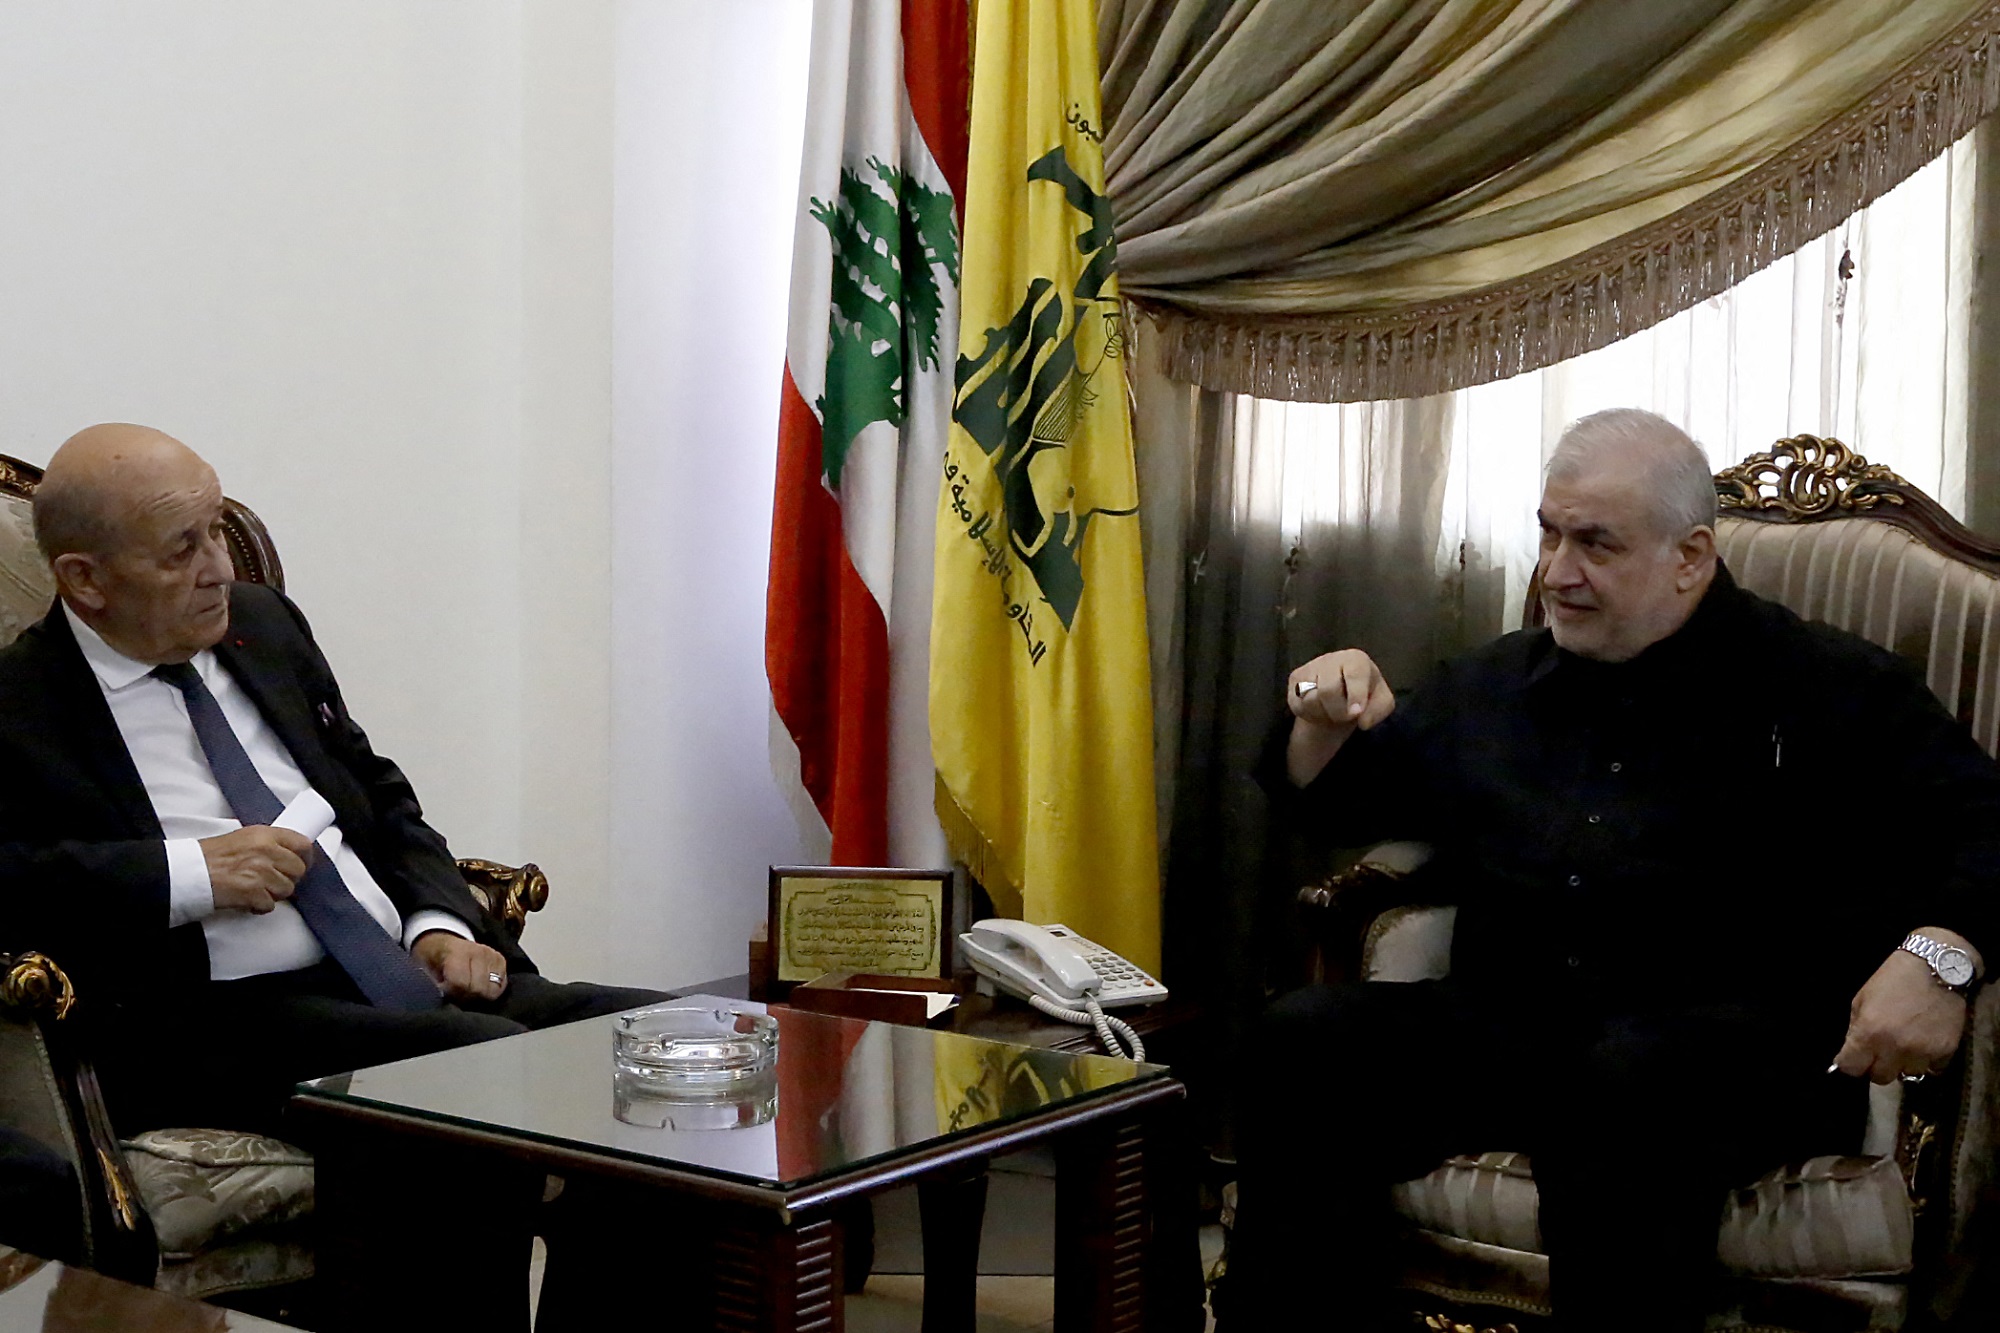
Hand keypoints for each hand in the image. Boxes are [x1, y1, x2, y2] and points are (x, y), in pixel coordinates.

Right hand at [201, 826, 312, 913]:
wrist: (188, 872)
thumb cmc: (209, 857)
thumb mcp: (242, 838)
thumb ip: (267, 844)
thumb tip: (287, 855)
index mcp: (264, 835)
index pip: (302, 844)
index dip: (305, 857)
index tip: (303, 864)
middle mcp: (266, 851)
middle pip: (298, 870)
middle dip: (287, 878)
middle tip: (272, 881)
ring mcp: (261, 872)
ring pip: (286, 890)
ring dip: (272, 893)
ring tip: (254, 889)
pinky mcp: (253, 892)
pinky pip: (269, 905)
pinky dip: (259, 906)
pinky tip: (246, 900)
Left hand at [412, 931, 507, 1002]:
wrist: (443, 943)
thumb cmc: (436, 960)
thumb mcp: (430, 971)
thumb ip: (441, 986)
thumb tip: (450, 1001)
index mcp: (458, 952)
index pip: (461, 983)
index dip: (452, 994)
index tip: (445, 993)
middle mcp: (480, 952)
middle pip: (480, 989)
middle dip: (468, 997)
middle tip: (458, 995)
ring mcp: (493, 956)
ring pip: (494, 990)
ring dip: (480, 995)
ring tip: (469, 992)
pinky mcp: (502, 961)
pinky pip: (502, 985)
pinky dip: (490, 989)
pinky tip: (479, 987)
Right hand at [1285, 650, 1394, 785]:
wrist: (1342, 696)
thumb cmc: (1365, 695)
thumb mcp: (1381, 703)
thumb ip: (1378, 710)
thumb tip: (1362, 719)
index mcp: (1356, 659)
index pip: (1354, 674)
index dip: (1355, 695)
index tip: (1356, 713)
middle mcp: (1330, 658)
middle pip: (1328, 690)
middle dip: (1338, 712)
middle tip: (1346, 717)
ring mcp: (1310, 667)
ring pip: (1310, 699)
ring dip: (1323, 715)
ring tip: (1332, 712)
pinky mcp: (1294, 679)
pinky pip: (1298, 704)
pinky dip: (1309, 715)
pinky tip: (1319, 710)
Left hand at [1831, 929, 1975, 1082]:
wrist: (1938, 967)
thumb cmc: (1895, 978)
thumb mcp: (1863, 998)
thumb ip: (1856, 1028)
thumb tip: (1851, 1051)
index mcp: (1870, 1032)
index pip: (1851, 1067)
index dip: (1850, 1064)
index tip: (1853, 1059)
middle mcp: (1895, 1047)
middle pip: (1880, 1077)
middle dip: (1876, 1066)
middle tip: (1880, 1051)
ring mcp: (1922, 1052)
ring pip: (1907, 1074)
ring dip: (1903, 1063)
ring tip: (1906, 1043)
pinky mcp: (1946, 1053)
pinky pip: (1931, 1069)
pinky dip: (1926, 1060)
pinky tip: (1925, 1042)